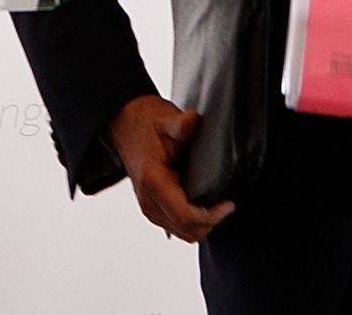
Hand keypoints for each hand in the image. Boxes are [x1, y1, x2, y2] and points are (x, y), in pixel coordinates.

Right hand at [106, 95, 235, 242]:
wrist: (123, 123)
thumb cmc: (143, 122)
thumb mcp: (165, 119)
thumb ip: (181, 124)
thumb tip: (192, 120)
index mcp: (153, 181)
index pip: (185, 216)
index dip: (211, 216)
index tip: (228, 204)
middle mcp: (148, 199)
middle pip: (186, 231)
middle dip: (211, 222)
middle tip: (226, 205)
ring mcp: (149, 206)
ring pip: (183, 233)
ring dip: (202, 225)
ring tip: (217, 206)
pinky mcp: (152, 207)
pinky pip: (176, 226)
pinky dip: (192, 222)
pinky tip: (202, 205)